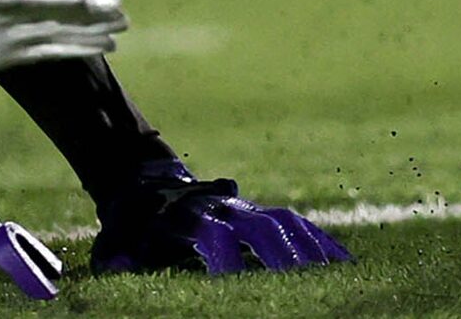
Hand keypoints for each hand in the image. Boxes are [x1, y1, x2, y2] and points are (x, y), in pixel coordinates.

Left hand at [93, 159, 350, 275]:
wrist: (139, 178)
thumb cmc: (130, 221)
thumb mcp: (117, 237)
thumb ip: (119, 255)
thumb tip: (118, 268)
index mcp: (187, 215)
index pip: (213, 236)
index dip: (227, 259)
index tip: (237, 280)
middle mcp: (220, 207)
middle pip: (259, 227)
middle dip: (282, 255)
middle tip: (302, 282)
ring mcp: (240, 206)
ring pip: (282, 223)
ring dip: (308, 250)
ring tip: (336, 277)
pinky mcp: (254, 209)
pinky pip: (292, 222)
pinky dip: (317, 240)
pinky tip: (343, 262)